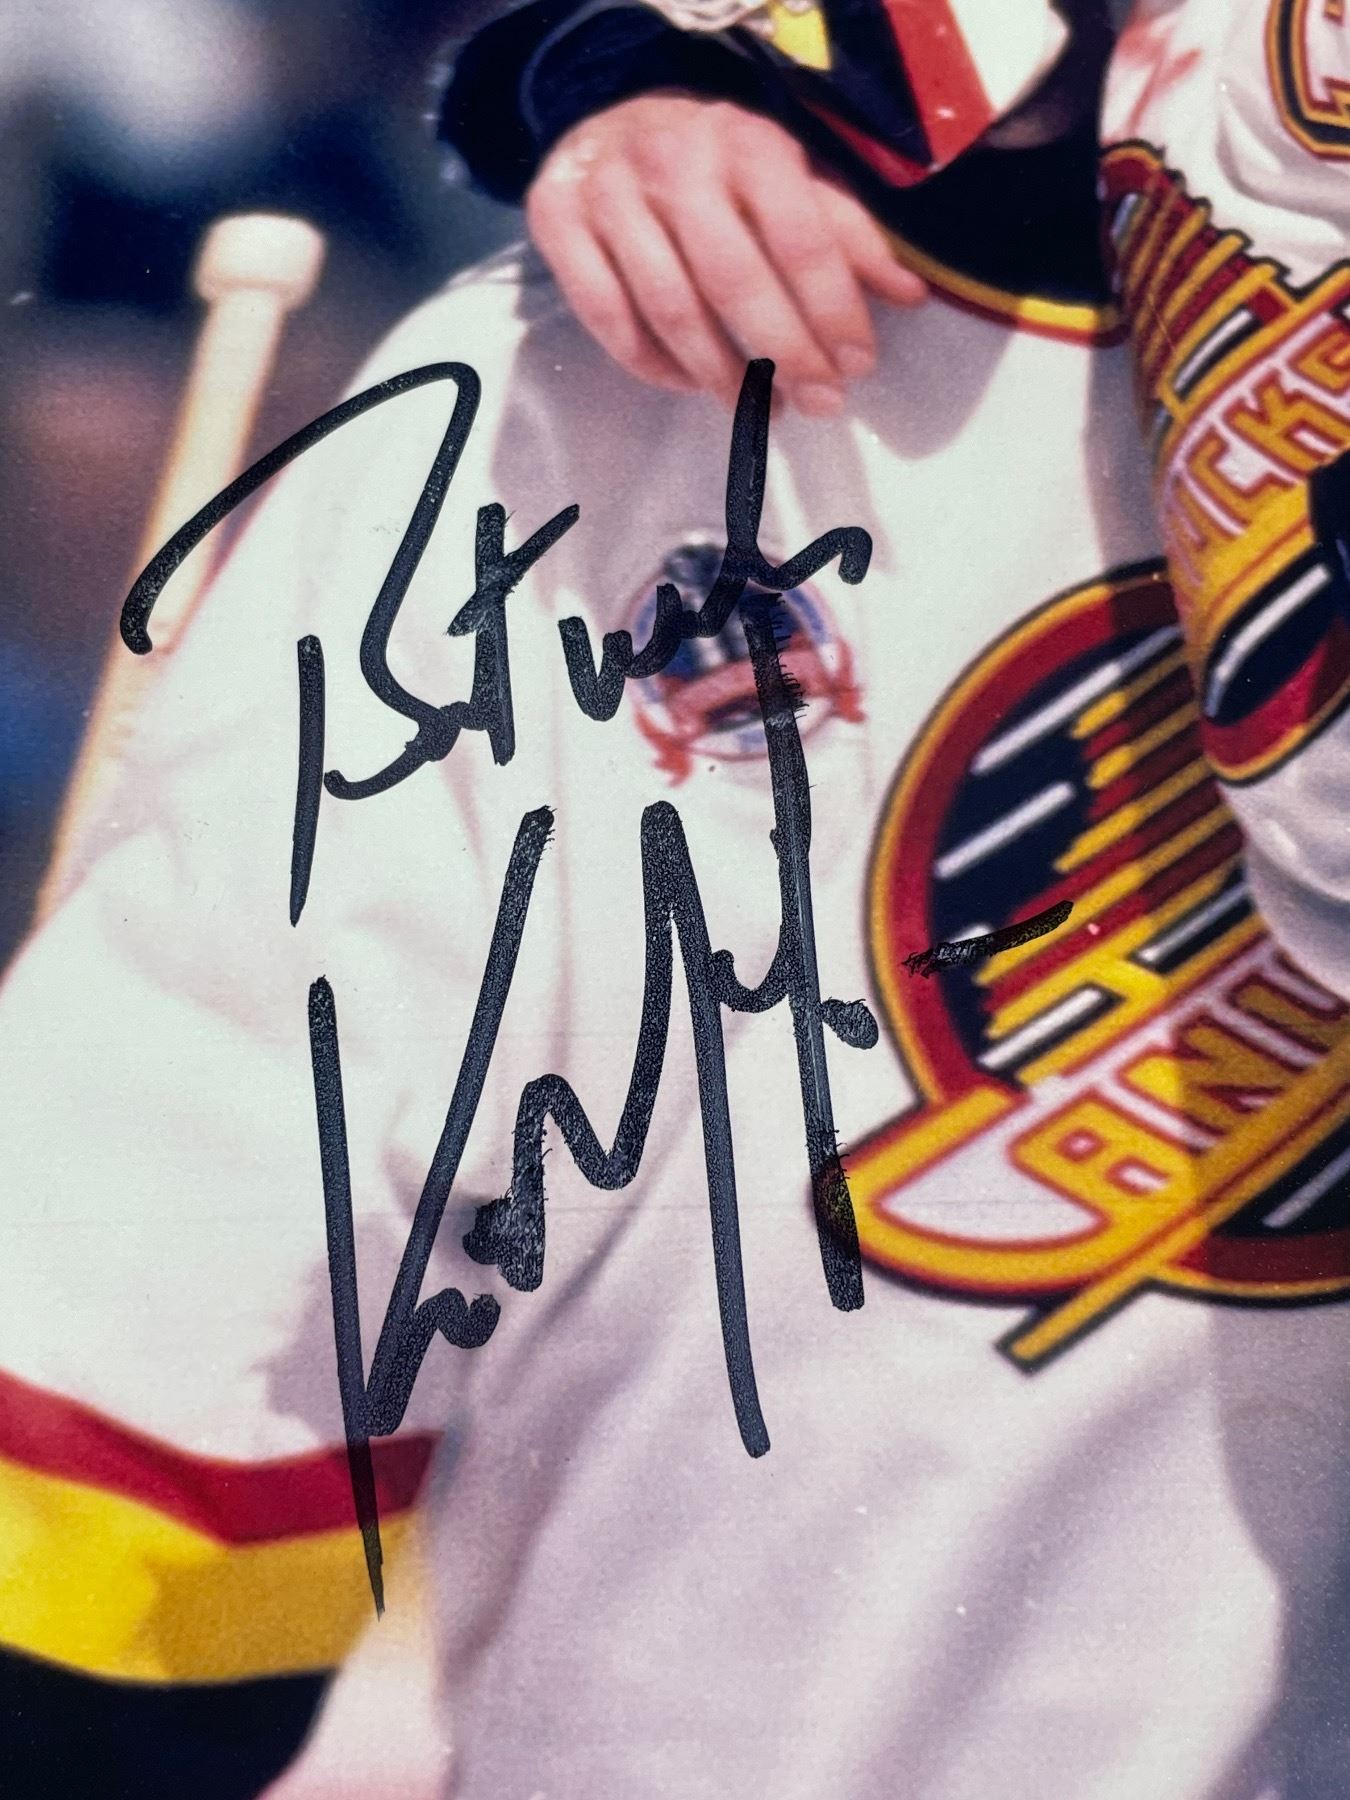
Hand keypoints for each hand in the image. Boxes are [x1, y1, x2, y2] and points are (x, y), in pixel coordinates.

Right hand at [525, 93, 927, 414]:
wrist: (605, 127)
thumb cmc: (715, 168)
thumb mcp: (785, 180)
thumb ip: (844, 236)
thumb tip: (909, 297)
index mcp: (744, 142)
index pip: (797, 236)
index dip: (831, 308)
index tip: (858, 365)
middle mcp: (673, 161)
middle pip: (733, 279)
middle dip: (784, 354)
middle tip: (820, 405)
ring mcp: (610, 194)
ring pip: (669, 308)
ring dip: (722, 375)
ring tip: (761, 411)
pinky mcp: (559, 224)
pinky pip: (609, 318)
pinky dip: (655, 366)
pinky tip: (694, 388)